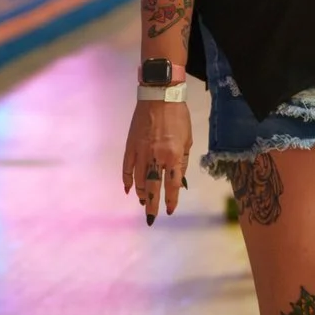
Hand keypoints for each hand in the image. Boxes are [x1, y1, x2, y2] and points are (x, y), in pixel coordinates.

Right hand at [122, 98, 193, 223]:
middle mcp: (156, 157)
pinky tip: (128, 189)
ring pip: (138, 180)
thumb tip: (179, 181)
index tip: (169, 210)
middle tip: (150, 218)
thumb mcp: (187, 140)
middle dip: (152, 205)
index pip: (172, 185)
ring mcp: (141, 152)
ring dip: (140, 193)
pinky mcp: (130, 146)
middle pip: (152, 187)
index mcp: (173, 156)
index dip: (171, 200)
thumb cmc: (178, 117)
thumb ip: (182, 162)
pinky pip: (127, 168)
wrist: (160, 96)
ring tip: (143, 202)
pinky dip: (127, 180)